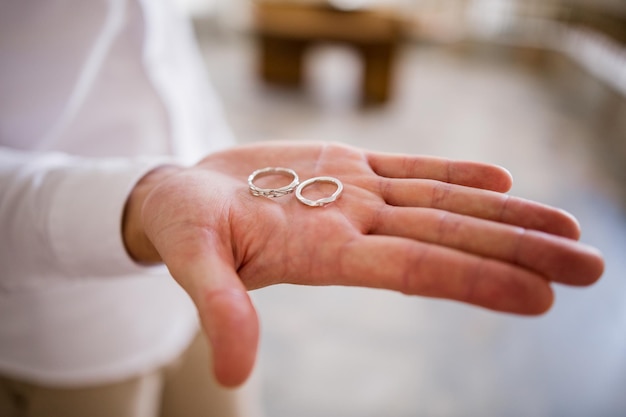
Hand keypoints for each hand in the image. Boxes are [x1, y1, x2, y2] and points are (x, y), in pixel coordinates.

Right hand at [123, 142, 603, 386]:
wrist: (180, 194)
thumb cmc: (181, 228)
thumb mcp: (191, 260)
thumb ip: (219, 306)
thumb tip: (234, 373)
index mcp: (322, 252)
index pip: (413, 269)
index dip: (475, 280)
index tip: (541, 296)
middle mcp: (352, 226)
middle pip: (449, 238)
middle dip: (520, 251)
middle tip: (590, 266)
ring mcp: (354, 194)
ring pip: (442, 203)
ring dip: (505, 214)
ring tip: (566, 226)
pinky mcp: (345, 164)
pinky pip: (411, 169)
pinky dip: (456, 173)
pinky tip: (501, 180)